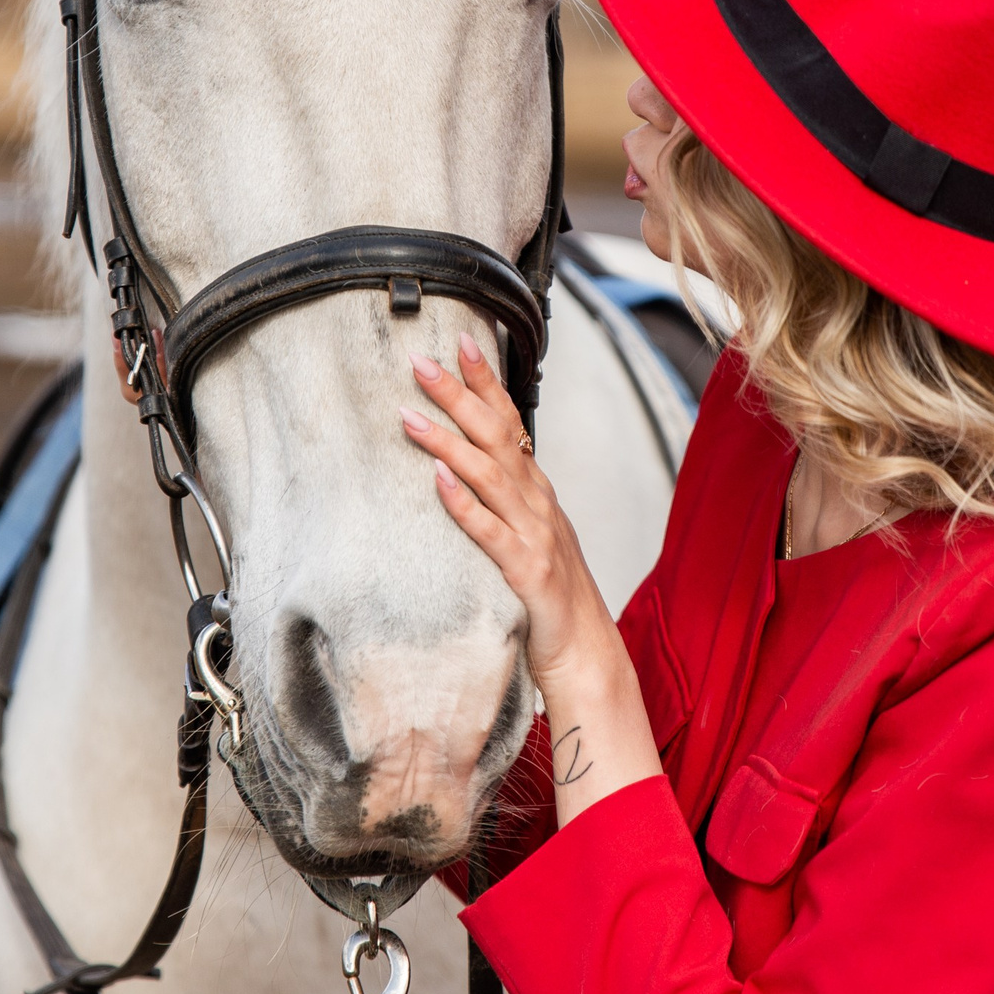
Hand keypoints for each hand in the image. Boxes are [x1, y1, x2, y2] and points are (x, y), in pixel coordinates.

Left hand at [402, 337, 662, 822]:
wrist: (583, 653)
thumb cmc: (548, 595)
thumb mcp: (527, 534)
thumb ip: (502, 499)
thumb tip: (460, 464)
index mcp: (536, 491)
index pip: (510, 421)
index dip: (487, 380)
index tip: (462, 340)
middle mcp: (538, 503)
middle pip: (497, 436)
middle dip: (459, 395)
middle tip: (421, 362)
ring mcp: (535, 536)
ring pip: (489, 476)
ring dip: (449, 441)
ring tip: (410, 415)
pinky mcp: (526, 573)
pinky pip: (490, 533)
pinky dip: (464, 504)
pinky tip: (439, 481)